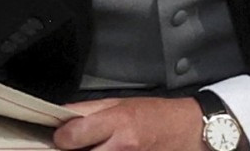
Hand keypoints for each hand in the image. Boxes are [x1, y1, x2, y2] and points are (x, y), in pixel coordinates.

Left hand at [55, 97, 205, 150]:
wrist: (186, 132)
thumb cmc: (156, 116)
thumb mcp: (121, 102)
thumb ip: (89, 109)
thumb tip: (62, 116)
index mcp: (117, 123)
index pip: (71, 136)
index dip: (62, 136)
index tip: (64, 135)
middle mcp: (120, 148)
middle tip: (80, 145)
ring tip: (99, 147)